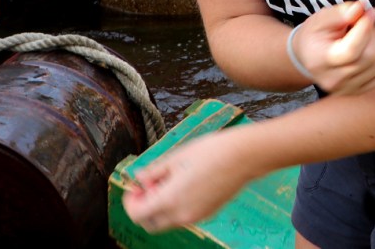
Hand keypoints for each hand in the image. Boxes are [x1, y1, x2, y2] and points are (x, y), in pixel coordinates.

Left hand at [123, 129, 258, 232]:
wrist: (244, 156)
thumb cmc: (211, 151)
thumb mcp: (176, 157)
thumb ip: (154, 171)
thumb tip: (140, 178)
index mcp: (170, 199)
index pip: (138, 214)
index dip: (131, 201)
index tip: (135, 186)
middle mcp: (182, 214)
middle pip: (150, 223)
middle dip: (143, 207)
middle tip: (148, 186)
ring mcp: (196, 216)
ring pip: (167, 222)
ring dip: (159, 208)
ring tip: (168, 182)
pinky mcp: (208, 213)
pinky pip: (183, 217)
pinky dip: (175, 207)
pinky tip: (183, 185)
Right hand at [292, 2, 374, 94]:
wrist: (306, 57)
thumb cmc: (314, 35)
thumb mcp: (320, 18)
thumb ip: (340, 13)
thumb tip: (360, 8)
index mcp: (321, 61)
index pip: (351, 50)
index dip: (365, 28)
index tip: (370, 12)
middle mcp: (334, 80)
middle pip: (369, 57)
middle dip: (371, 33)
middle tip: (363, 22)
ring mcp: (347, 89)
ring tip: (364, 36)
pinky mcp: (357, 91)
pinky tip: (371, 50)